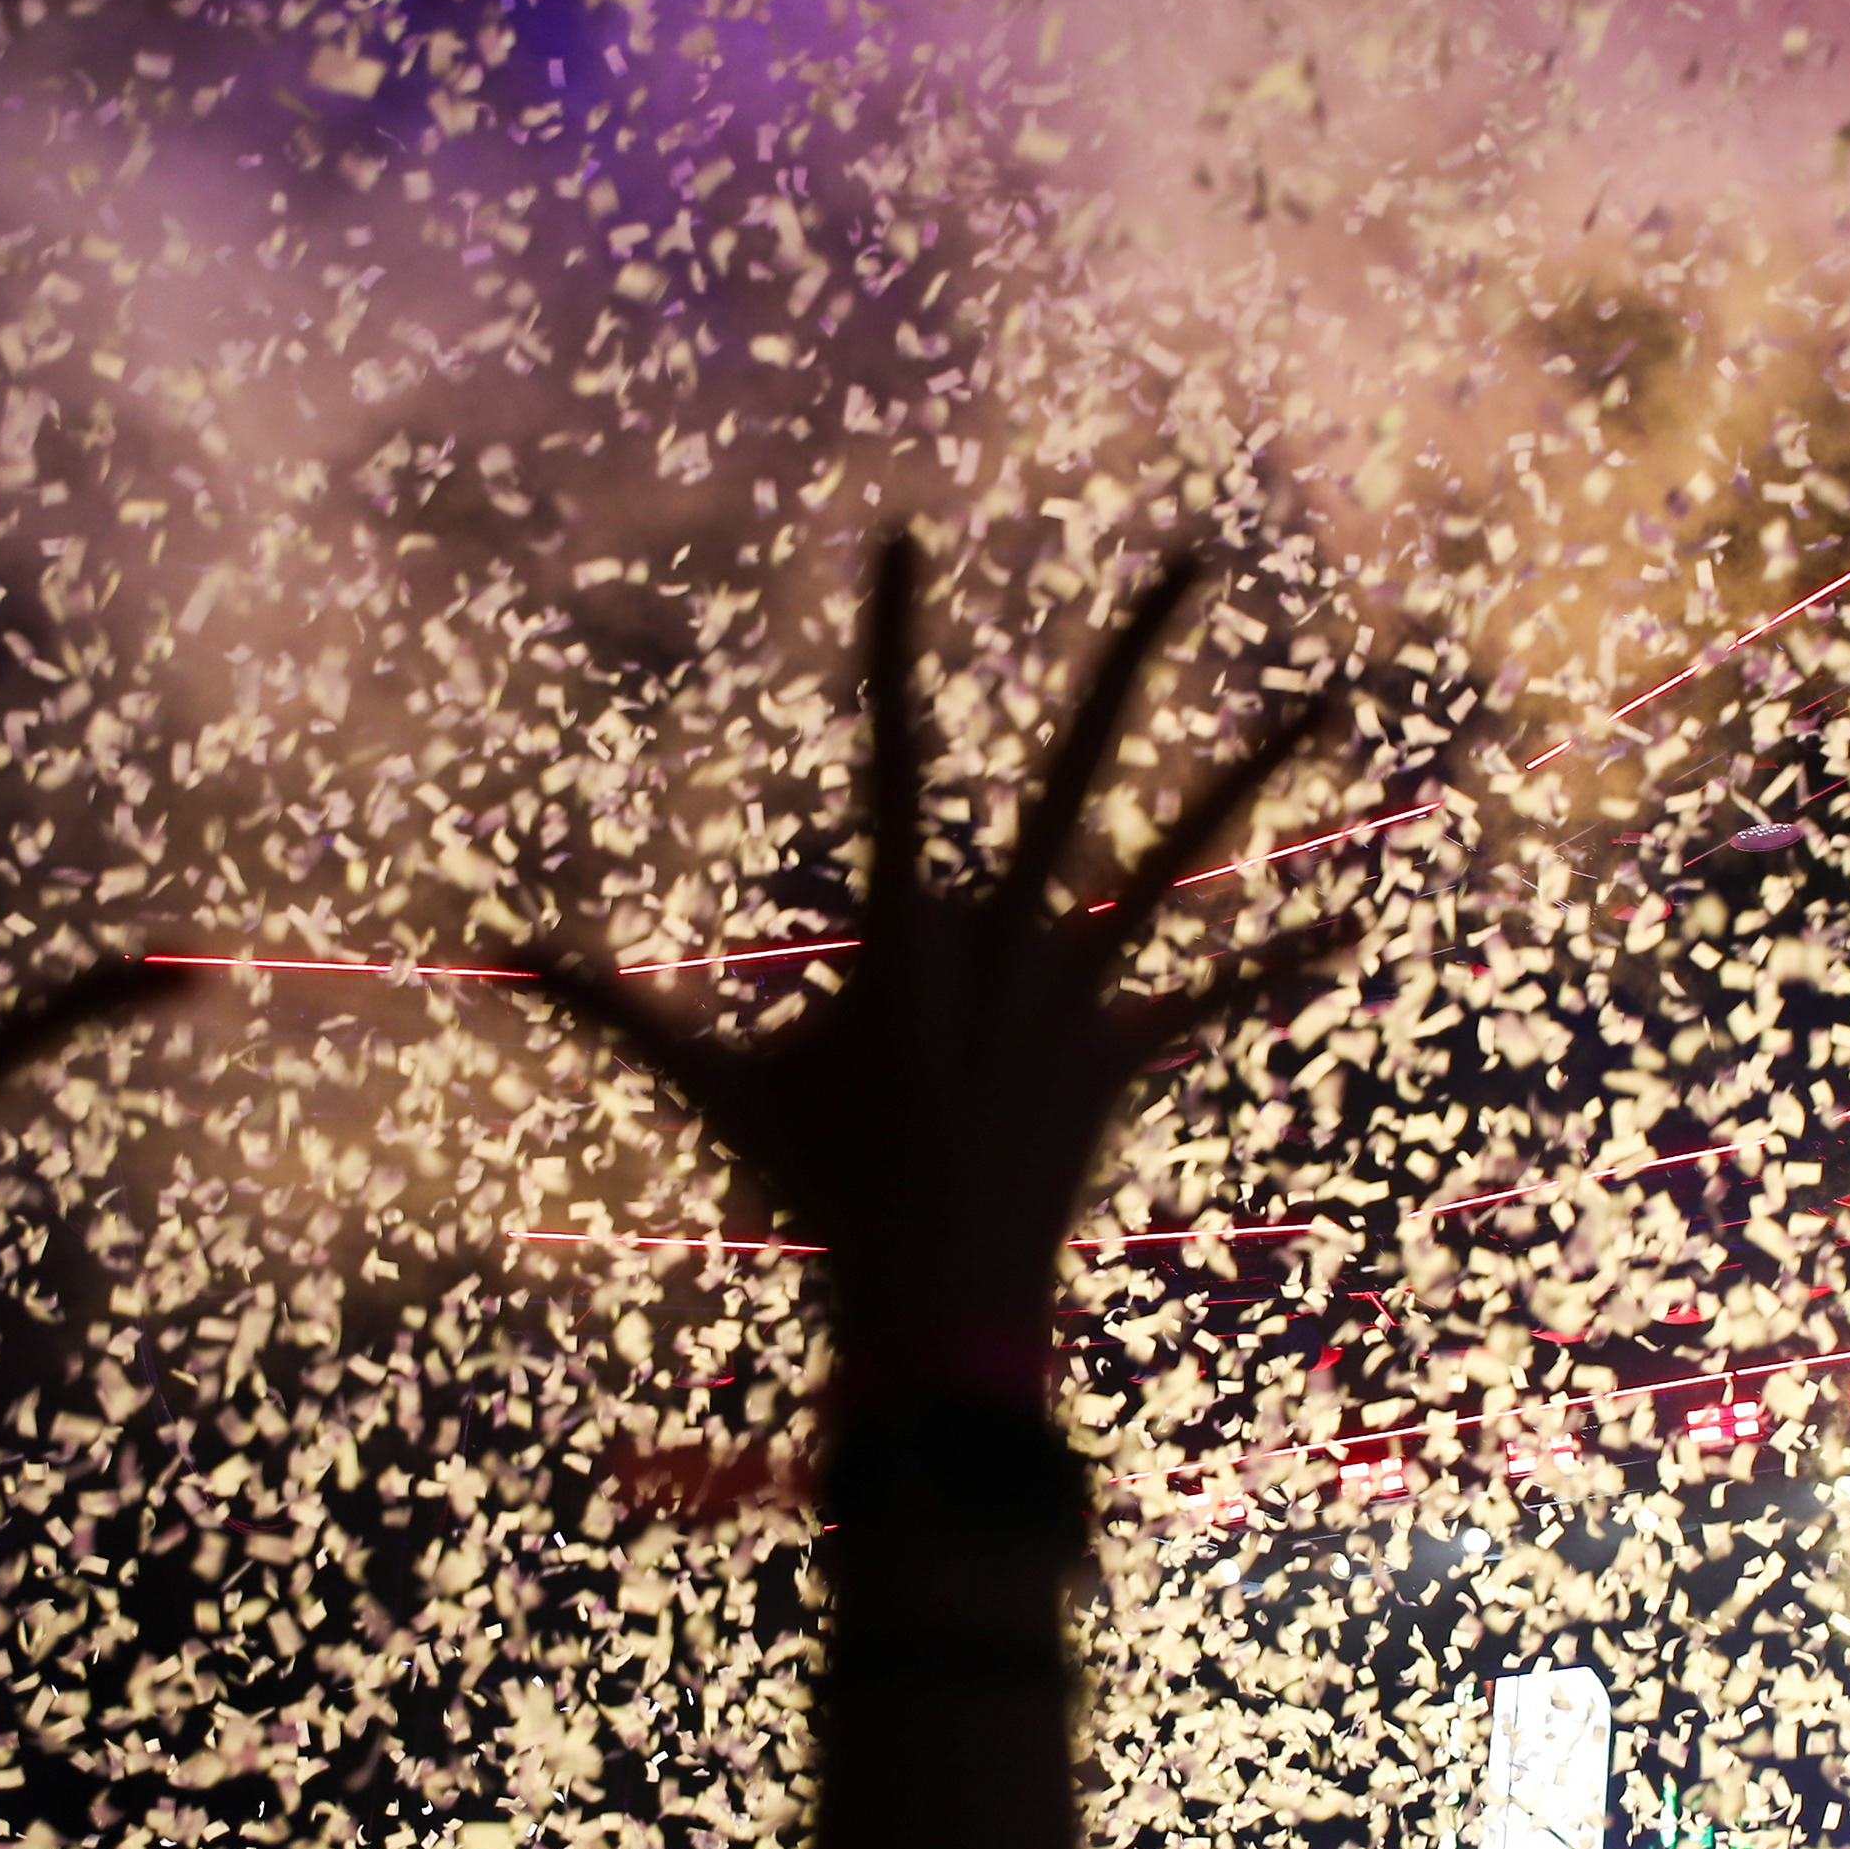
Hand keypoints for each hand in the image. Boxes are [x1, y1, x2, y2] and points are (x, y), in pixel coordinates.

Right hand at [516, 532, 1358, 1434]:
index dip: (896, 641)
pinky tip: (1354, 926)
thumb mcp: (710, 1088)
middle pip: (1085, 763)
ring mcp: (1080, 990)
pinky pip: (1215, 997)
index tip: (908, 541)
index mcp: (909, 919)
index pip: (894, 745)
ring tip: (1331, 692)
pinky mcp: (1126, 1054)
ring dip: (1258, 771)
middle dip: (1139, 654)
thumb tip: (495, 961)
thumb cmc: (812, 1192)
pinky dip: (1280, 964)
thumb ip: (611, 1013)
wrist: (930, 1307)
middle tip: (1198, 558)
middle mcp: (1009, 931)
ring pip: (1188, 857)